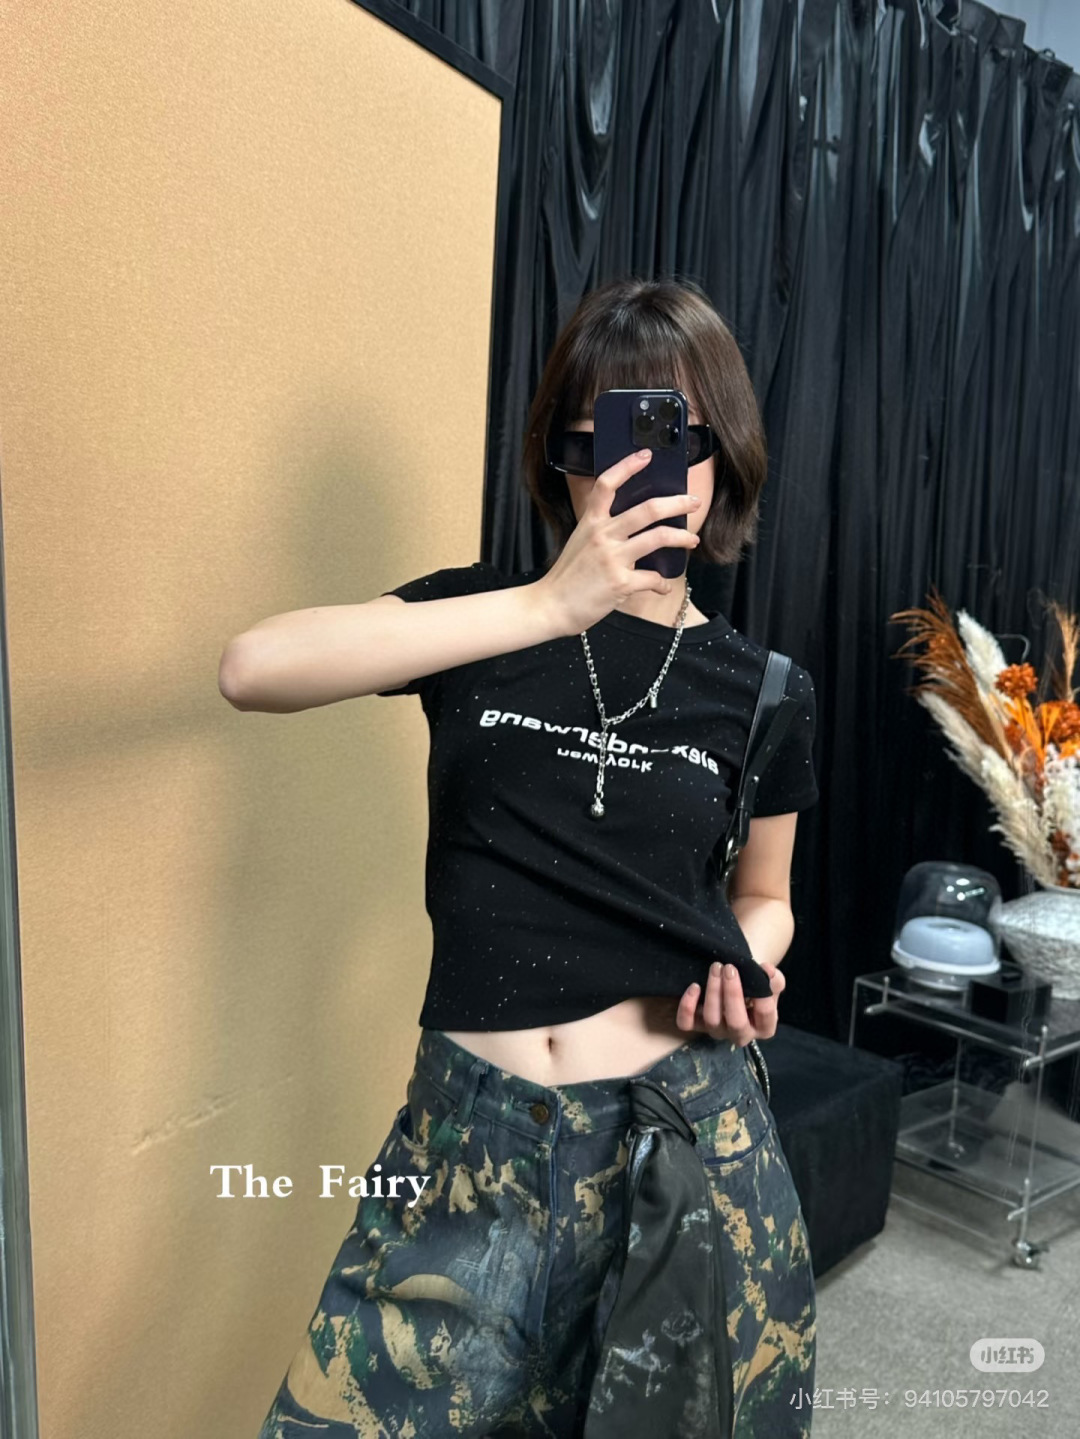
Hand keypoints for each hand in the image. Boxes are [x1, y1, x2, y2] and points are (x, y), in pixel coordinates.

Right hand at [533, 447, 701, 635]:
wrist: (550, 605)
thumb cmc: (567, 576)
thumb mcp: (580, 542)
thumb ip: (602, 530)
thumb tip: (633, 524)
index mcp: (591, 522)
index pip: (607, 484)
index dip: (627, 466)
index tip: (646, 456)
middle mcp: (603, 535)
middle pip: (648, 509)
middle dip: (677, 503)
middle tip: (693, 502)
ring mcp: (612, 558)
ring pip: (658, 537)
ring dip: (682, 537)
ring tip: (692, 540)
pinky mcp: (620, 583)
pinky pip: (653, 578)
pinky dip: (662, 583)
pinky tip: (662, 585)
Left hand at [675, 960, 785, 1045]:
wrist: (737, 986)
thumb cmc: (756, 985)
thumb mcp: (770, 983)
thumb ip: (774, 979)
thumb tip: (766, 970)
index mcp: (763, 1027)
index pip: (765, 1014)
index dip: (763, 994)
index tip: (760, 972)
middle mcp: (740, 1034)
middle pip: (736, 1022)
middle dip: (732, 994)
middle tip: (729, 968)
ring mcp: (717, 1031)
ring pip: (712, 1020)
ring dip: (713, 992)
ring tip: (716, 968)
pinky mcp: (696, 1026)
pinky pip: (686, 1023)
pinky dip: (687, 1007)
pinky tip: (694, 987)